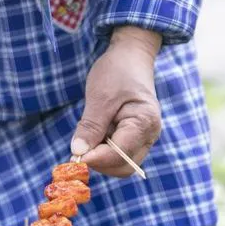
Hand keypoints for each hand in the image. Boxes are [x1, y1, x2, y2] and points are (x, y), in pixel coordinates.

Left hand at [71, 26, 161, 176]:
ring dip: (101, 157)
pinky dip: (104, 151)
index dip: (96, 158)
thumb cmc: (117, 72)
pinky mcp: (136, 139)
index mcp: (144, 123)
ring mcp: (144, 139)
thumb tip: (78, 153)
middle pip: (123, 167)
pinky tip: (97, 133)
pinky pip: (120, 155)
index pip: (120, 155)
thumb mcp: (100, 97)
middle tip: (80, 146)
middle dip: (99, 163)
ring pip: (121, 165)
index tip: (75, 154)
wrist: (131, 57)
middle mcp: (149, 136)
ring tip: (92, 132)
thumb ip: (91, 126)